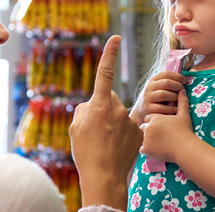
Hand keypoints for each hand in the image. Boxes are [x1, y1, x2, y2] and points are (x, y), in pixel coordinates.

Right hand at [70, 36, 142, 208]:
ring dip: (111, 123)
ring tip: (104, 143)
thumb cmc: (86, 152)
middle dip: (102, 108)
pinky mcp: (139, 132)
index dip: (110, 54)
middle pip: (108, 99)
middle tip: (94, 130)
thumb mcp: (76, 127)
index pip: (105, 73)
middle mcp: (117, 109)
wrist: (104, 177)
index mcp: (99, 105)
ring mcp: (130, 121)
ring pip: (118, 114)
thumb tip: (93, 104)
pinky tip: (115, 147)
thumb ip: (84, 109)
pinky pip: (127, 126)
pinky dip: (121, 134)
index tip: (115, 37)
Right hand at [140, 70, 186, 118]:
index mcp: (153, 80)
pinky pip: (161, 107)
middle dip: (178, 86)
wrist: (143, 109)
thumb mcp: (159, 87)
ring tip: (179, 100)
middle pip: (166, 83)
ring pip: (163, 94)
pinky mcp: (148, 108)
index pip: (166, 73)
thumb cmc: (157, 97)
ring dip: (175, 97)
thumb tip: (185, 79)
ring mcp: (147, 97)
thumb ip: (169, 82)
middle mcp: (149, 87)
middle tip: (183, 91)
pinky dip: (171, 108)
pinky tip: (175, 109)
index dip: (178, 76)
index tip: (185, 81)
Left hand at [140, 90, 193, 164]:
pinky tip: (155, 150)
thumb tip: (182, 90)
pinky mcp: (146, 148)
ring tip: (157, 144)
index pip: (149, 118)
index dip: (154, 123)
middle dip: (149, 131)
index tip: (161, 128)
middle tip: (158, 137)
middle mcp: (148, 126)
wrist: (186, 148)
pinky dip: (147, 150)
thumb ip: (182, 102)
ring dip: (146, 140)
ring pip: (141, 138)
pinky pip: (142, 149)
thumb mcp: (184, 115)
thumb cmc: (185, 132)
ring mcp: (146, 138)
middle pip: (143, 127)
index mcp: (155, 118)